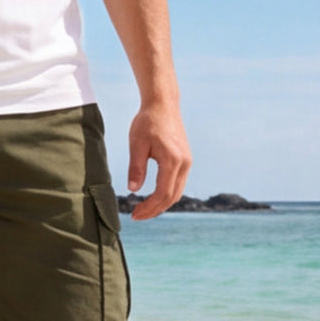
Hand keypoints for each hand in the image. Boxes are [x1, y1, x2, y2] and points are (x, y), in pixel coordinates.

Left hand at [126, 102, 191, 219]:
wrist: (163, 105)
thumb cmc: (147, 122)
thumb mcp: (137, 144)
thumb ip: (136, 167)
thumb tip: (132, 190)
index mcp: (173, 160)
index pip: (162, 193)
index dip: (149, 207)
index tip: (134, 214)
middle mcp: (184, 164)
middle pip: (172, 197)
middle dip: (154, 210)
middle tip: (136, 216)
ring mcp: (187, 162)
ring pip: (177, 192)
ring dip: (161, 204)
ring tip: (142, 209)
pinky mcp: (185, 160)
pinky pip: (177, 184)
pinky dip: (166, 194)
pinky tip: (152, 196)